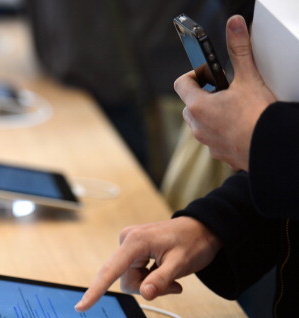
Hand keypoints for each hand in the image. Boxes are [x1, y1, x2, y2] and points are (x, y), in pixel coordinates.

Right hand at [74, 217, 221, 311]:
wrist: (203, 229)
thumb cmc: (194, 242)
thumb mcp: (181, 264)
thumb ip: (161, 280)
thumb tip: (144, 294)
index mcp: (135, 241)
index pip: (110, 270)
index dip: (95, 290)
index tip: (82, 306)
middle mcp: (127, 240)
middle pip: (126, 279)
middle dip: (147, 286)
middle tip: (173, 284)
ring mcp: (129, 245)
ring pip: (131, 279)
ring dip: (151, 283)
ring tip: (172, 275)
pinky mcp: (133, 250)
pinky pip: (134, 273)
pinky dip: (150, 277)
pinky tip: (165, 269)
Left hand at [173, 15, 275, 170]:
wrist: (272, 146)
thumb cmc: (257, 116)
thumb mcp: (248, 77)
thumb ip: (239, 50)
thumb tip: (234, 26)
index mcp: (198, 107)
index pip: (181, 84)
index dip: (193, 74)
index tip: (207, 73)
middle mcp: (197, 127)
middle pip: (190, 105)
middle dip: (203, 95)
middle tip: (223, 90)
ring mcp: (207, 143)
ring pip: (201, 124)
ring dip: (211, 115)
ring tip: (233, 109)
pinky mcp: (220, 154)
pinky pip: (214, 140)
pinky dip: (222, 132)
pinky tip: (239, 127)